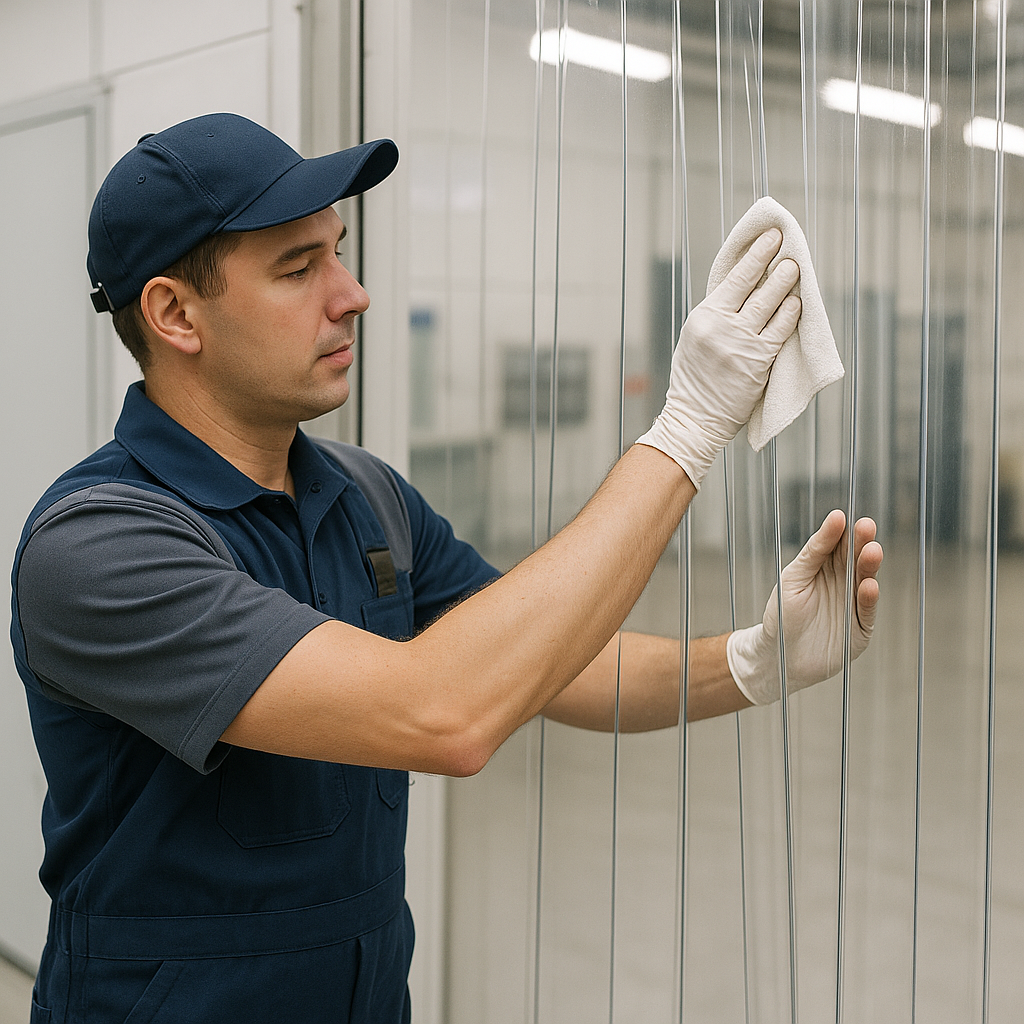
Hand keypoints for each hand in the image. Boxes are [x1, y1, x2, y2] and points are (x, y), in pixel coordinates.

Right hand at [636, 228, 800, 488]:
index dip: (754, 255)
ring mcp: (739, 343)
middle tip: (787, 245)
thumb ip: (718, 317)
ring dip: (784, 283)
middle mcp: (719, 326)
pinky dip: (789, 315)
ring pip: (767, 304)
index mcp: (702, 318)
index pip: (733, 278)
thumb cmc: (695, 382)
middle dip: (771, 261)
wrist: (694, 419)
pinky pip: (779, 331)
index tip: (769, 237)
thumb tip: (747, 290)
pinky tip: (797, 303)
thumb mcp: (696, 341)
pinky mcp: (756, 361)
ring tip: (795, 269)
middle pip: (751, 285)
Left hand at [726, 511, 882, 704]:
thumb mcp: (794, 577)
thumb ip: (814, 551)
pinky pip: (866, 612)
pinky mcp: (859, 630)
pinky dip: (869, 599)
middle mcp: (843, 584)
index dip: (847, 534)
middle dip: (861, 544)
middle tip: (867, 528)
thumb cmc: (781, 613)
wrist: (777, 656)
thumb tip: (836, 517)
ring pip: (865, 582)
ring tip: (871, 551)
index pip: (840, 546)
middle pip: (855, 561)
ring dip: (869, 567)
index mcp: (826, 568)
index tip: (851, 520)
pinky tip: (869, 585)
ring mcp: (852, 606)